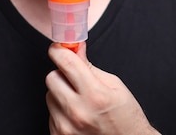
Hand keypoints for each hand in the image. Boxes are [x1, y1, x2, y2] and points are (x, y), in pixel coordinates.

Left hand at [45, 42, 159, 134]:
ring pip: (49, 96)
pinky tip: (76, 115)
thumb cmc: (126, 118)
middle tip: (75, 79)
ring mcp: (66, 128)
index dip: (60, 50)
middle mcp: (78, 112)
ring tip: (79, 102)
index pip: (66, 63)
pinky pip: (50, 114)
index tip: (59, 48)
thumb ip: (90, 66)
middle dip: (62, 73)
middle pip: (52, 78)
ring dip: (61, 94)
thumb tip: (75, 48)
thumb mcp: (114, 86)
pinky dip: (60, 111)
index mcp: (95, 95)